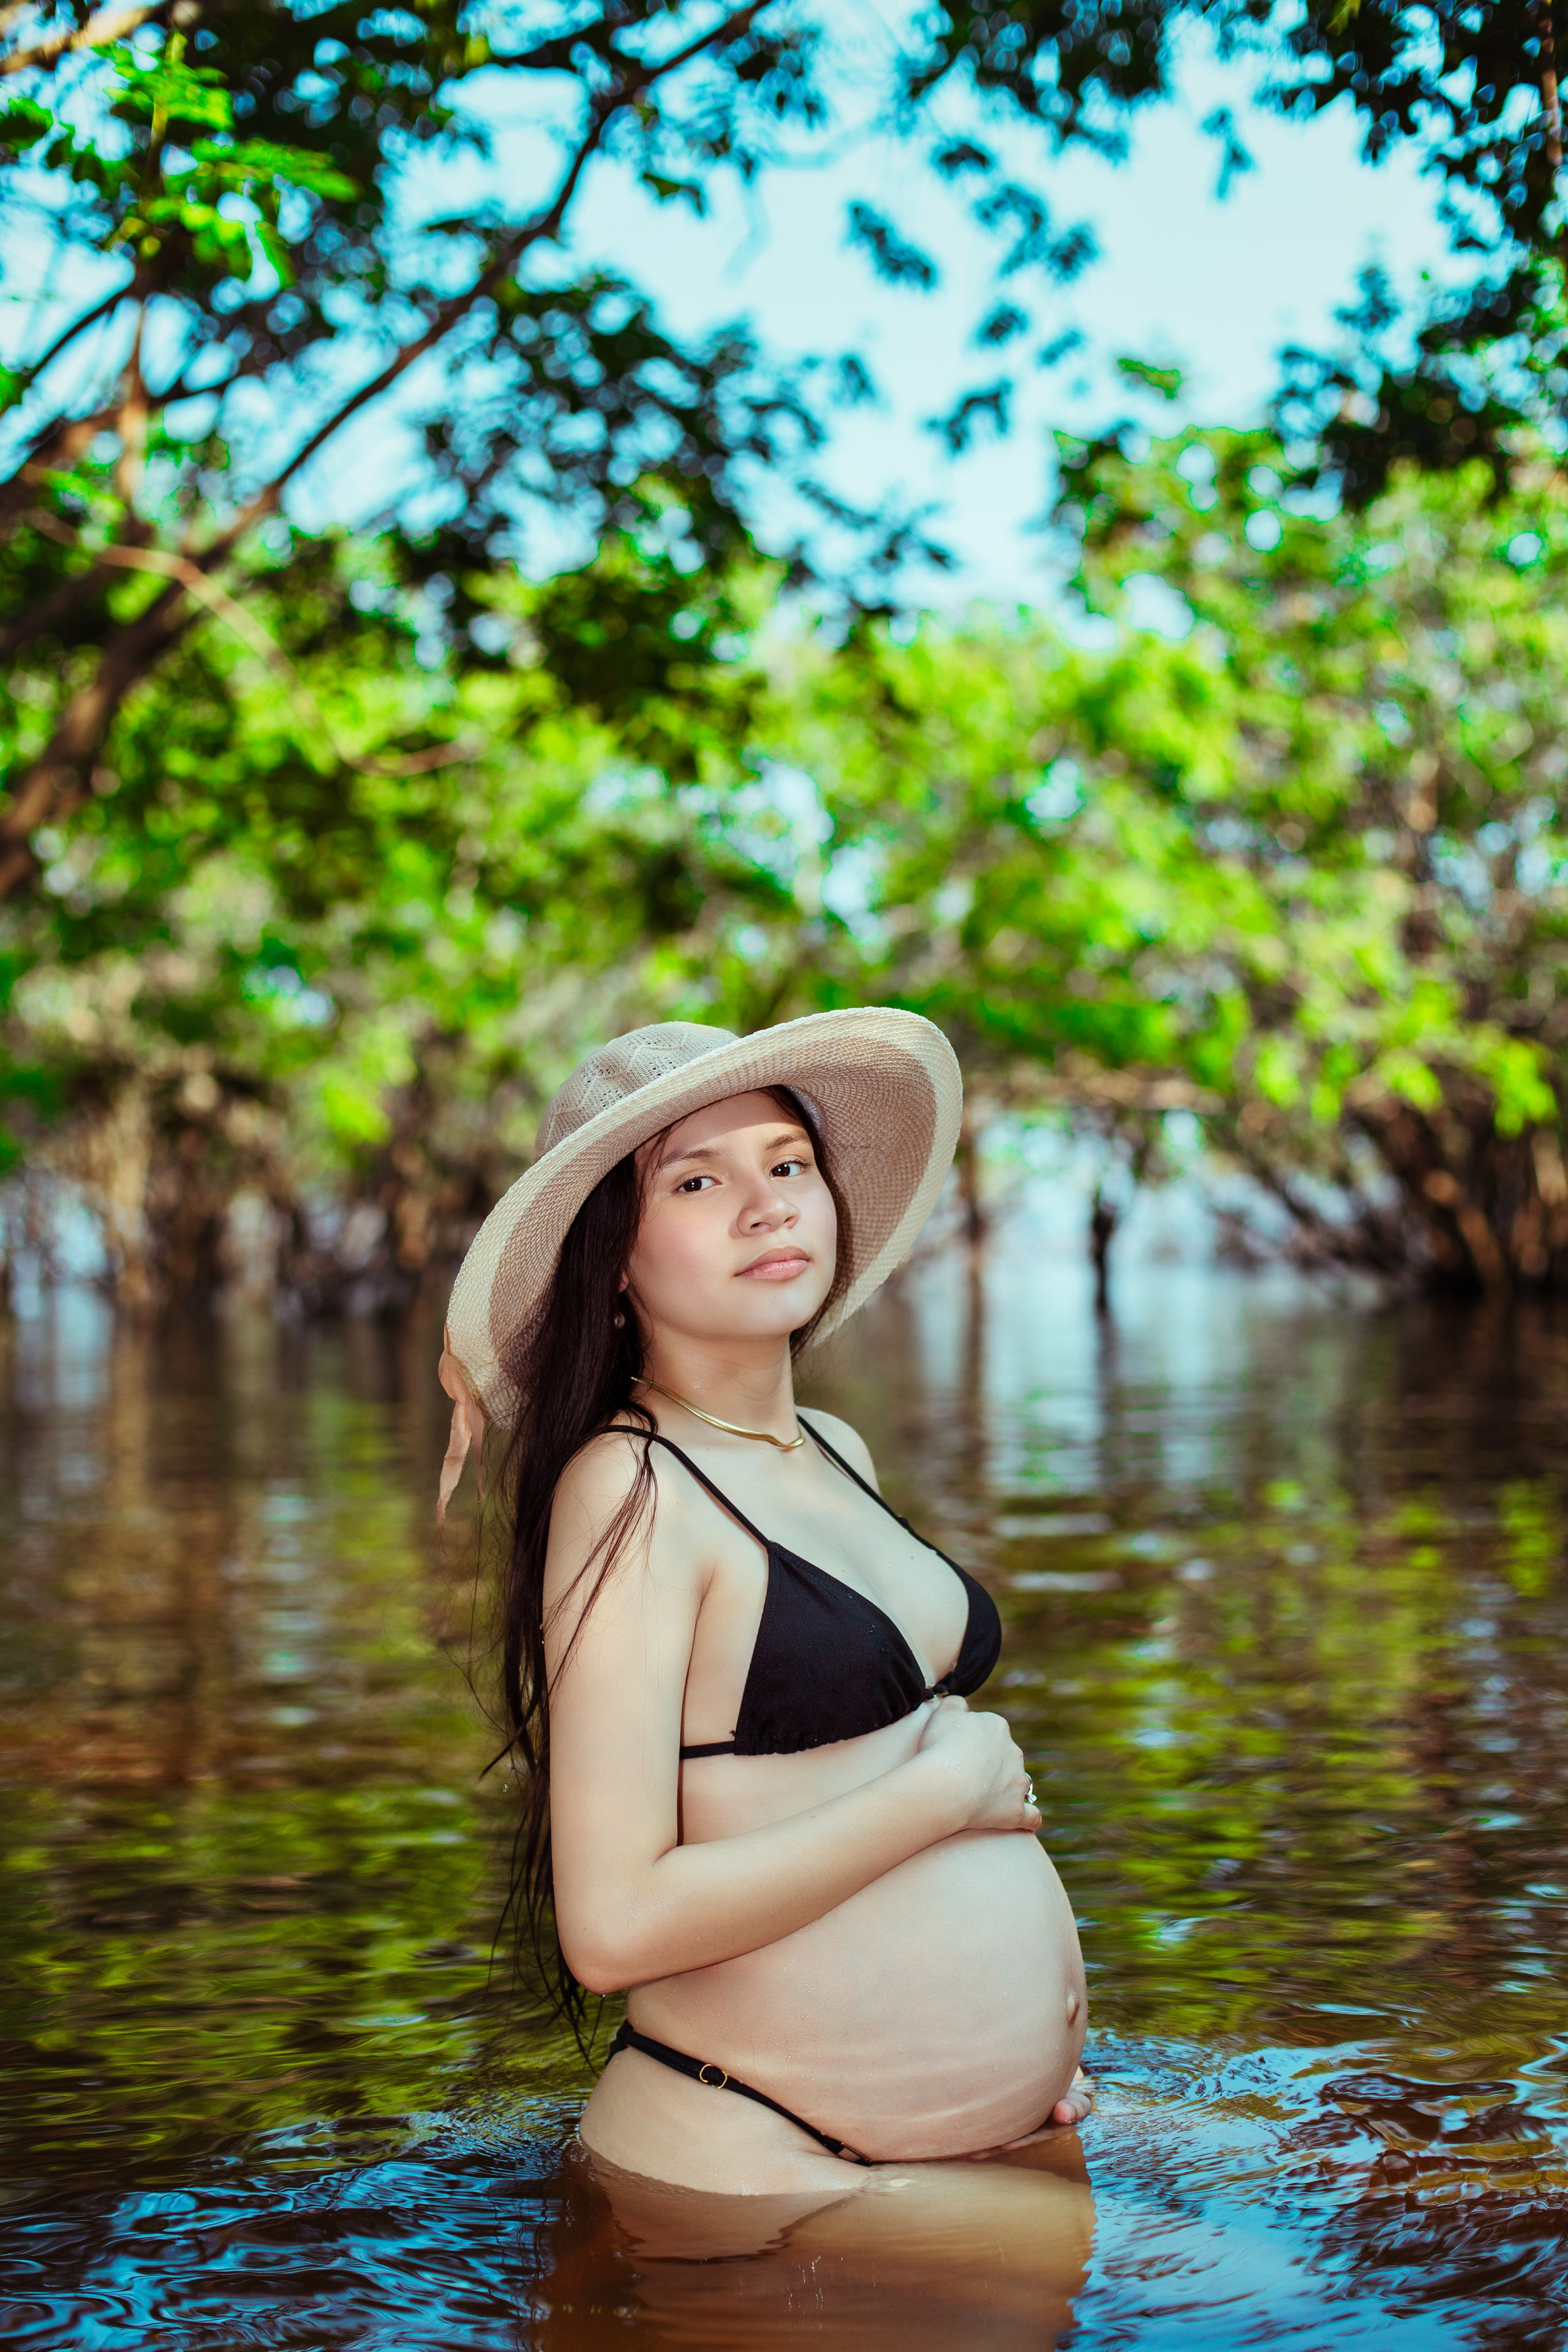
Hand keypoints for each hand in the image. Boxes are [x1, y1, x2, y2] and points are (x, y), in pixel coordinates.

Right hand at [915, 1697, 1041, 1833]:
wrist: (947, 1783)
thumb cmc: (941, 1746)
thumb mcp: (943, 1714)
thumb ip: (954, 1704)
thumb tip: (961, 1705)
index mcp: (996, 1727)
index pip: (990, 1729)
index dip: (973, 1740)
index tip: (958, 1749)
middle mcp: (1013, 1752)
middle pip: (1005, 1755)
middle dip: (991, 1763)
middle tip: (966, 1774)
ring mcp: (1017, 1782)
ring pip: (1019, 1782)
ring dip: (1009, 1788)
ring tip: (987, 1798)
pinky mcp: (1015, 1810)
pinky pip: (1031, 1815)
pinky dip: (1029, 1818)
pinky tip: (1026, 1822)